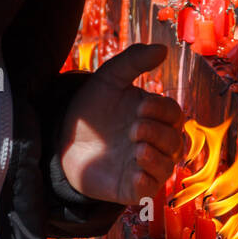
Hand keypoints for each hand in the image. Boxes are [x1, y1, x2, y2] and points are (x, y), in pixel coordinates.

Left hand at [59, 43, 183, 205]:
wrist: (62, 137)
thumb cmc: (92, 107)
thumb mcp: (110, 77)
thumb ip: (134, 60)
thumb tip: (164, 48)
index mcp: (154, 116)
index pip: (174, 114)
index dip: (163, 111)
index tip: (141, 106)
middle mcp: (154, 142)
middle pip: (175, 141)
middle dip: (158, 134)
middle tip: (134, 127)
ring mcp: (143, 165)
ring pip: (167, 167)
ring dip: (157, 158)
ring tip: (136, 148)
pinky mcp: (129, 187)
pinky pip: (149, 190)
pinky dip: (147, 182)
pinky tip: (135, 171)